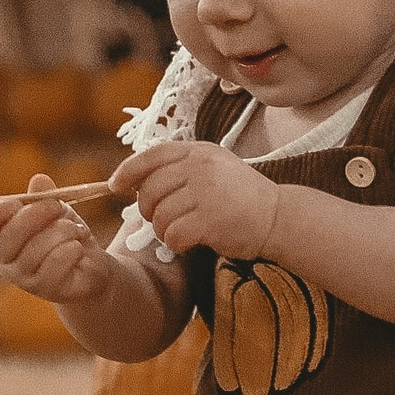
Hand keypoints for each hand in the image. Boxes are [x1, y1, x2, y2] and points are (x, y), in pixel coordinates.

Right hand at [0, 177, 118, 304]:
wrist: (91, 266)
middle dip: (36, 214)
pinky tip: (78, 247)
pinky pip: (55, 263)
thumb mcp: (55, 210)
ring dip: (62, 231)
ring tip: (76, 229)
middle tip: (58, 206)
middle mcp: (4, 259)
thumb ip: (44, 196)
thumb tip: (39, 180)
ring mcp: (23, 278)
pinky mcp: (45, 288)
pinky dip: (71, 249)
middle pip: (8, 237)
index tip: (17, 201)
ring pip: (36, 249)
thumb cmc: (64, 235)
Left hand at [112, 141, 280, 258]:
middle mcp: (201, 167)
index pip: (152, 155)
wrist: (278, 218)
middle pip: (150, 189)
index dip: (128, 170)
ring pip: (158, 215)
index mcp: (200, 151)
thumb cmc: (242, 197)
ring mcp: (206, 192)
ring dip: (162, 230)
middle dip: (147, 209)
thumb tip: (134, 180)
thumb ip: (180, 168)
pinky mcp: (210, 220)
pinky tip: (189, 243)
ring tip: (180, 232)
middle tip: (160, 219)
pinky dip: (175, 244)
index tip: (115, 185)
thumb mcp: (214, 168)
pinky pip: (172, 235)